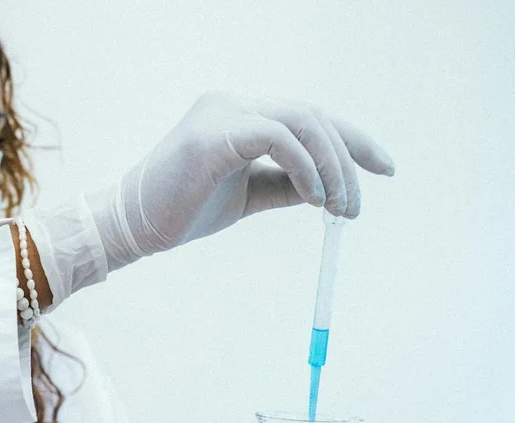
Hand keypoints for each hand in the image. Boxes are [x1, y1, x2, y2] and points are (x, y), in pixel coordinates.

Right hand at [88, 91, 395, 271]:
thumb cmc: (182, 210)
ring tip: (339, 207)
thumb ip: (284, 184)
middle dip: (349, 159)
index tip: (383, 171)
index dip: (352, 142)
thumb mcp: (247, 195)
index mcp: (240, 114)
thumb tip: (326, 189)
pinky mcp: (214, 134)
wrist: (132, 226)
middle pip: (314, 116)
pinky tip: (313, 198)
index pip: (310, 118)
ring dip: (332, 168)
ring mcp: (223, 113)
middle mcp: (233, 103)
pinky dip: (305, 168)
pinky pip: (278, 139)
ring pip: (303, 123)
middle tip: (356, 207)